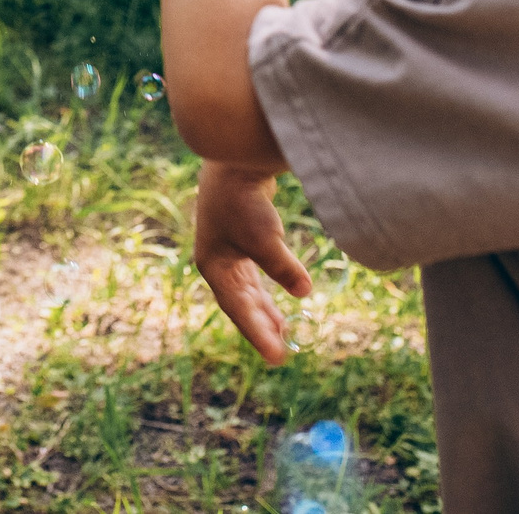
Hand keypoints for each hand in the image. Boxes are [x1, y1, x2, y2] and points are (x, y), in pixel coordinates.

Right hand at [192, 160, 311, 362]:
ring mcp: (228, 248)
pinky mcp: (241, 236)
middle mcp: (218, 261)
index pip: (238, 309)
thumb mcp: (265, 238)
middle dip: (260, 326)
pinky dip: (267, 289)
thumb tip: (304, 293)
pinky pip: (254, 274)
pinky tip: (284, 296)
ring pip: (247, 289)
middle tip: (281, 353)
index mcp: (214, 266)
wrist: (235, 159)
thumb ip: (284, 268)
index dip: (257, 335)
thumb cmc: (243, 200)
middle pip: (240, 303)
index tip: (277, 359)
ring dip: (265, 310)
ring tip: (283, 331)